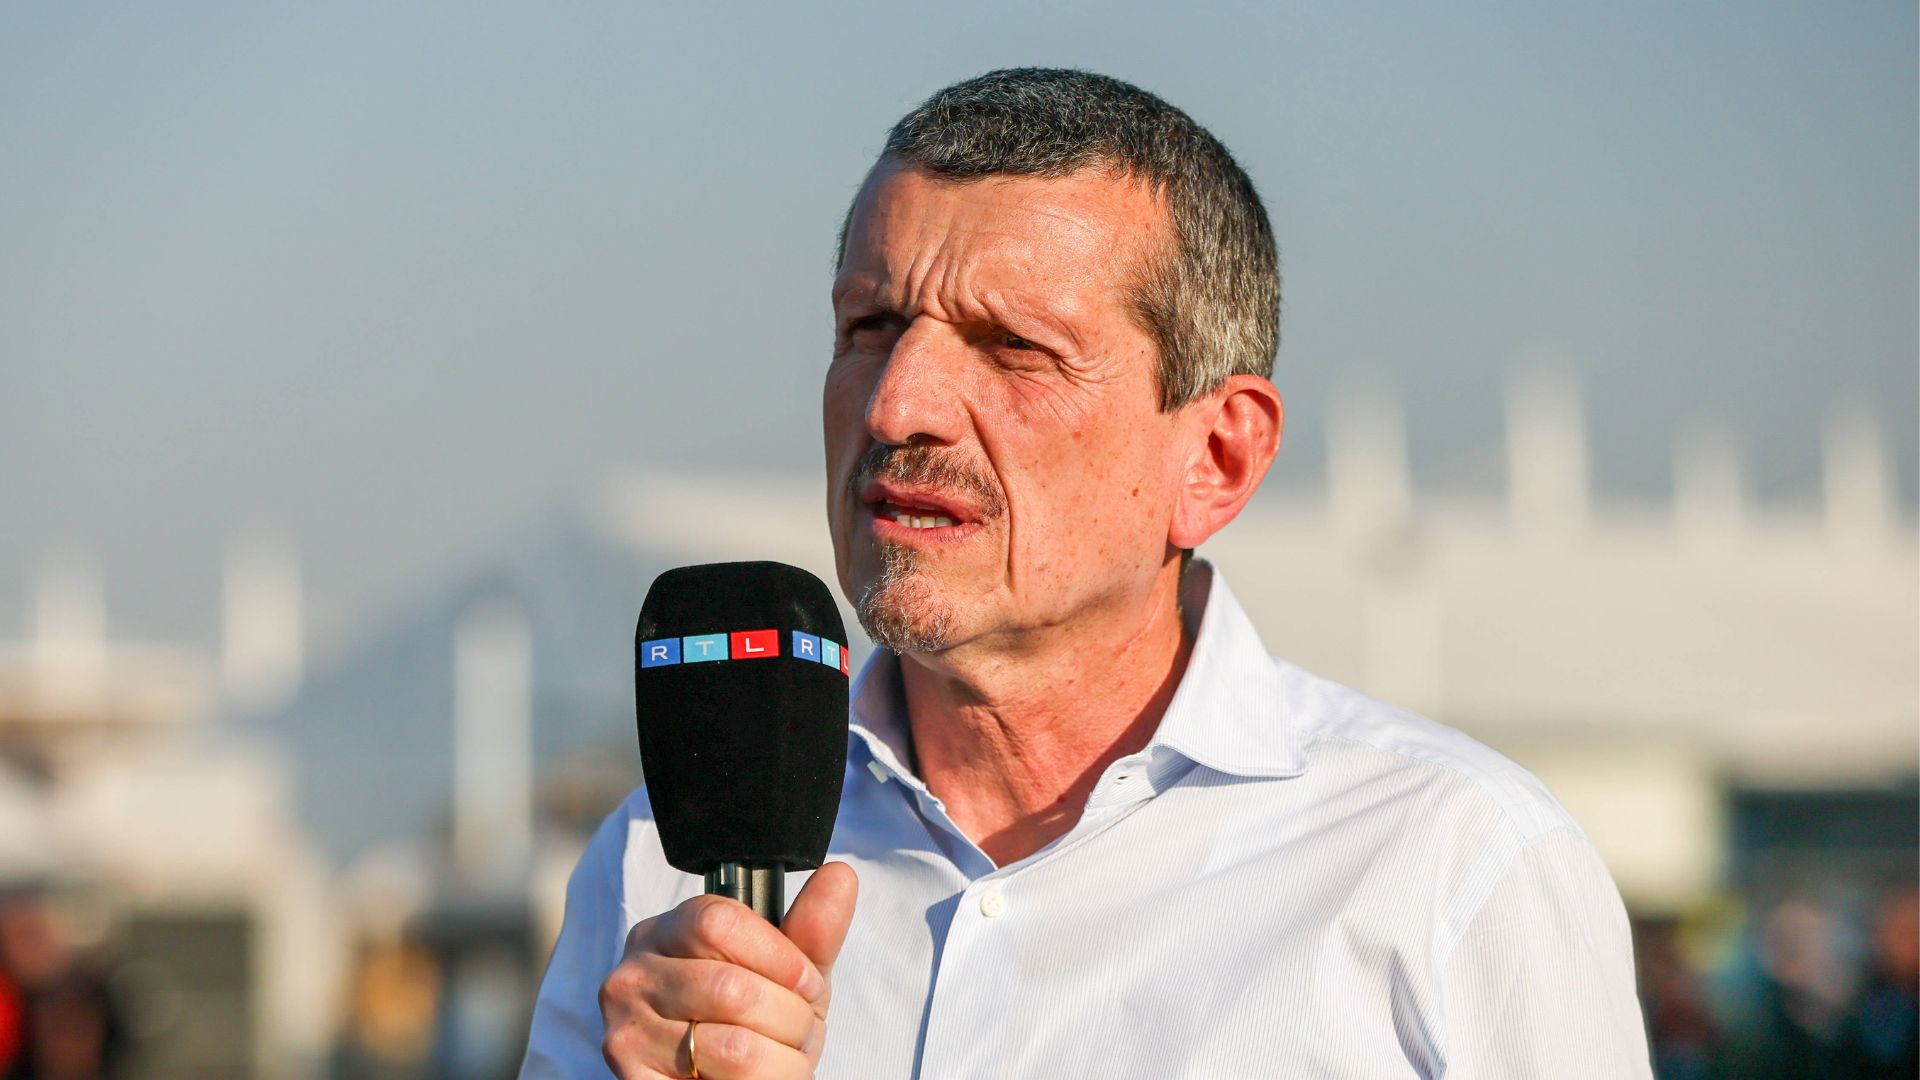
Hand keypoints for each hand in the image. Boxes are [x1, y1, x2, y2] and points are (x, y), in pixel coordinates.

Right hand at [600, 863, 858, 1078]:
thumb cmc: (755, 1027)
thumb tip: (840, 874)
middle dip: (789, 1017)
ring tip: (778, 1058)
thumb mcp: (789, 977)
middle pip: (730, 986)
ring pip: (733, 1043)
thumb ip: (811, 930)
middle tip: (797, 1032)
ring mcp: (627, 1030)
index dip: (779, 957)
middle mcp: (634, 975)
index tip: (805, 984)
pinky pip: (726, 1079)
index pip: (718, 921)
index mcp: (666, 932)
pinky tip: (755, 1078)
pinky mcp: (634, 1078)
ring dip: (781, 1057)